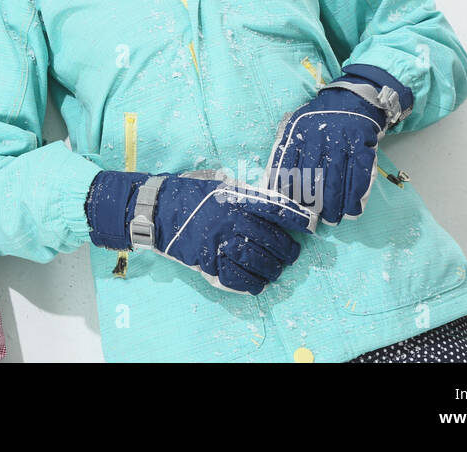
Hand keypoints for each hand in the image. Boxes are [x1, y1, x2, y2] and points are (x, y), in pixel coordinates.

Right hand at [86, 169, 316, 294]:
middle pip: (273, 240)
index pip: (276, 208)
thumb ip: (243, 192)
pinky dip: (253, 284)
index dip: (297, 218)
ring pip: (260, 262)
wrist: (156, 210)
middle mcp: (231, 220)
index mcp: (235, 198)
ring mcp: (220, 243)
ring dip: (273, 269)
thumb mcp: (217, 183)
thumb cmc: (188, 194)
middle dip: (288, 250)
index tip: (311, 226)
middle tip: (291, 254)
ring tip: (276, 269)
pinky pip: (238, 278)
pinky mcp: (208, 262)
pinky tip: (258, 284)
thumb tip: (271, 201)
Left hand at [264, 64, 413, 224]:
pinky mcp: (362, 146)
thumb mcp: (295, 127)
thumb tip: (270, 183)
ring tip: (332, 219)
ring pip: (336, 179)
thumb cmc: (317, 120)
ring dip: (334, 204)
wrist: (350, 101)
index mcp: (299, 133)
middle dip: (313, 202)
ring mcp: (342, 142)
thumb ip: (283, 152)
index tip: (291, 208)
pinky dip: (356, 195)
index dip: (290, 191)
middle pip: (314, 177)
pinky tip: (351, 210)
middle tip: (314, 219)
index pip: (290, 166)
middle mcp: (319, 137)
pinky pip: (359, 175)